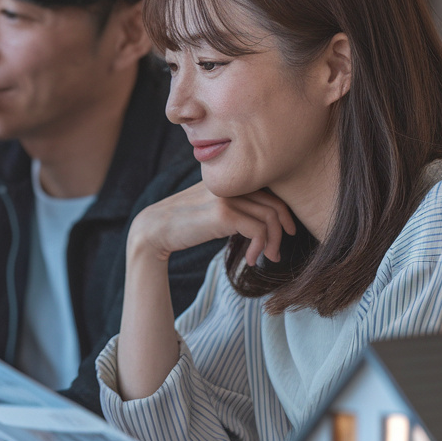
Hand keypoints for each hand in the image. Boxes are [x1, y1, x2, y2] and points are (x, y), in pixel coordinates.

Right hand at [128, 182, 295, 264]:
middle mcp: (231, 183)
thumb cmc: (182, 223)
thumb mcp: (211, 207)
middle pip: (275, 204)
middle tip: (276, 252)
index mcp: (231, 180)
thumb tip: (260, 222)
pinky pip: (258, 231)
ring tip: (266, 258)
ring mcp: (227, 197)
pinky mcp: (223, 213)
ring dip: (272, 243)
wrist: (154, 228)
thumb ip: (234, 206)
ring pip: (270, 218)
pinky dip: (259, 248)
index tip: (287, 231)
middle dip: (282, 231)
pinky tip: (250, 260)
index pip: (270, 191)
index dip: (284, 212)